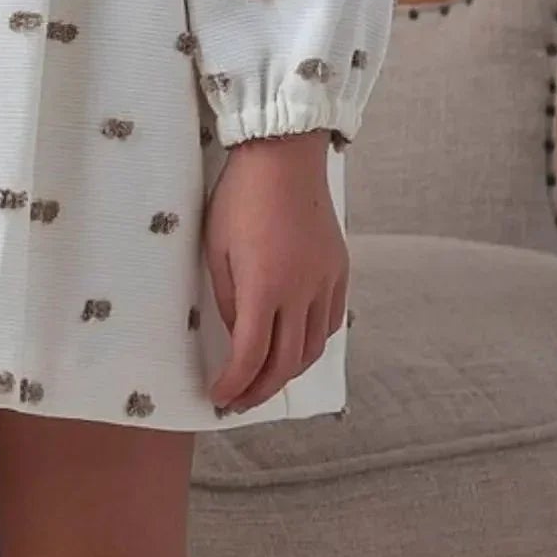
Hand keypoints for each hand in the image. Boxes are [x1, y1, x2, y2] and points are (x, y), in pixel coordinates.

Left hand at [203, 129, 346, 412]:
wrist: (283, 155)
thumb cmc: (240, 197)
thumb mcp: (217, 247)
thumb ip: (227, 298)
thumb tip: (237, 334)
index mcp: (264, 287)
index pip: (250, 356)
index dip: (234, 384)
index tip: (220, 396)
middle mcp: (300, 291)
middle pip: (285, 363)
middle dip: (260, 390)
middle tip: (239, 401)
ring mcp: (325, 282)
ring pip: (313, 348)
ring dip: (288, 372)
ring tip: (265, 379)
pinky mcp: (339, 270)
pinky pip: (330, 322)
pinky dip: (312, 343)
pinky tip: (295, 344)